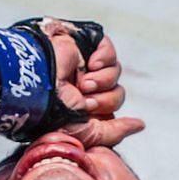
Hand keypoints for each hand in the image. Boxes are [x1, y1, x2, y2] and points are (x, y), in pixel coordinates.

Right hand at [42, 22, 143, 147]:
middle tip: (86, 102)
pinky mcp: (81, 45)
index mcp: (81, 107)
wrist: (38, 90)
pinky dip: (105, 58)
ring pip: (113, 71)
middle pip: (115, 91)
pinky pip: (108, 49)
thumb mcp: (88, 134)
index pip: (109, 107)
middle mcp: (81, 88)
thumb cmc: (54, 116)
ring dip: (103, 81)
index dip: (105, 110)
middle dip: (105, 99)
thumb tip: (140, 125)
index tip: (91, 113)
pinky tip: (91, 65)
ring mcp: (80, 66)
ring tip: (83, 85)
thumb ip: (114, 132)